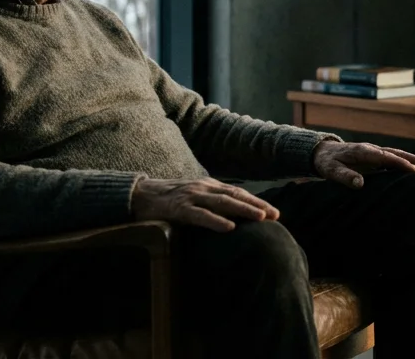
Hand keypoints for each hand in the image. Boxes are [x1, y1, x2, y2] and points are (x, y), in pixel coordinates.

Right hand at [131, 177, 279, 231]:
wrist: (139, 196)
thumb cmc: (168, 200)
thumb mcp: (193, 198)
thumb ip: (211, 203)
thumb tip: (233, 217)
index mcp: (208, 186)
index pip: (237, 193)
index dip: (256, 202)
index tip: (274, 213)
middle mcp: (203, 188)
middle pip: (235, 196)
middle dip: (256, 206)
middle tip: (275, 215)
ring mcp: (191, 197)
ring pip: (222, 203)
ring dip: (243, 210)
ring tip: (261, 218)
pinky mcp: (179, 209)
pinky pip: (200, 215)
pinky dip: (216, 221)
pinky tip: (229, 228)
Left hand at [311, 140, 414, 188]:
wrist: (322, 152)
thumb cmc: (327, 163)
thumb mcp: (331, 171)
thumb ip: (344, 177)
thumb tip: (360, 184)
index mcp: (362, 151)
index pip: (384, 157)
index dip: (398, 162)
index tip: (412, 169)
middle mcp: (370, 149)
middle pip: (395, 152)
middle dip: (412, 158)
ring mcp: (373, 151)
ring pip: (396, 153)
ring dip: (412, 158)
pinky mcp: (374, 155)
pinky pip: (392, 157)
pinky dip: (405, 160)